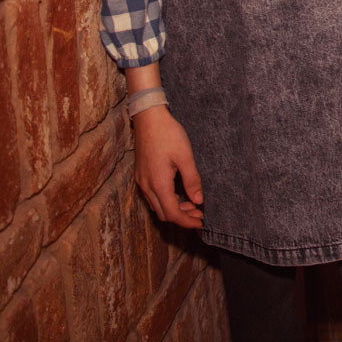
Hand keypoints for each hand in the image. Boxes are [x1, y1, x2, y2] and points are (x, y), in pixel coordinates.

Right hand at [132, 107, 204, 228]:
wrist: (148, 119)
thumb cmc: (168, 134)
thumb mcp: (185, 156)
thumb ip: (192, 180)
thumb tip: (199, 201)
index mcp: (158, 184)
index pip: (172, 214)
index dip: (187, 222)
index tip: (201, 223)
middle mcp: (147, 187)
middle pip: (164, 214)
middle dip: (182, 217)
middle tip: (199, 214)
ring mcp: (142, 181)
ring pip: (157, 206)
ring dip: (174, 209)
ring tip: (192, 204)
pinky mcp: (141, 175)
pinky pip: (153, 196)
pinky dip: (166, 200)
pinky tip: (179, 194)